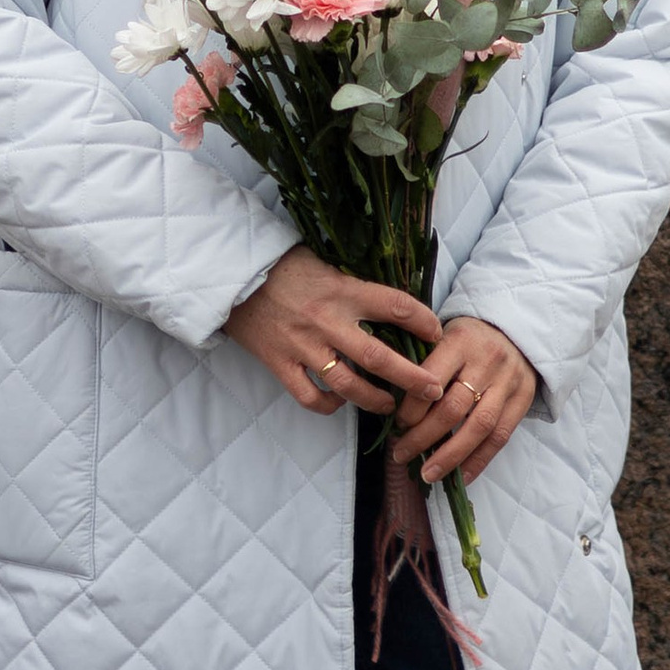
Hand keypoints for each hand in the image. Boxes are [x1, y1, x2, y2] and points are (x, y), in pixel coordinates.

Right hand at [225, 246, 440, 418]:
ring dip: (375, 400)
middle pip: (380, 358)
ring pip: (348, 385)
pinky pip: (310, 396)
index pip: (396, 305)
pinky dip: (329, 405)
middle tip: (434, 391)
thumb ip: (355, 285)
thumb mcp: (326, 264)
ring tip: (391, 406)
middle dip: (413, 379)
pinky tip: (340, 402)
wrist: (232, 274)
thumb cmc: (284, 266)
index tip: (437, 333)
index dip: (424, 321)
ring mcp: (303, 346)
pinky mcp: (280, 363)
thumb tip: (393, 303)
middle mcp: (327, 320)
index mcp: (342, 290)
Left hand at [389, 315, 537, 491]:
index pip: (431, 380)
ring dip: (450, 456)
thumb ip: (424, 363)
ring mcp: (508, 382)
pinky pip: (501, 436)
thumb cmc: (469, 336)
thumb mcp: (444, 334)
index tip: (397, 425)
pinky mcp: (524, 399)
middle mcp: (487, 361)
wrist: (516, 329)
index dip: (412, 408)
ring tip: (428, 474)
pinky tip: (461, 476)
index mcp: (460, 341)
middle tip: (401, 453)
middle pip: (452, 408)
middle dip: (423, 437)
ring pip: (478, 426)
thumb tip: (391, 403)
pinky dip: (480, 460)